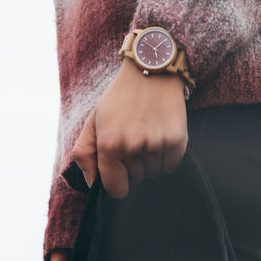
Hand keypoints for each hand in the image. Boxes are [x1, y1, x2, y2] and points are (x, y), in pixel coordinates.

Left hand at [71, 58, 187, 200]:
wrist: (151, 71)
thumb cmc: (119, 98)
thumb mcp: (93, 121)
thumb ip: (84, 154)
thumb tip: (91, 183)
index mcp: (109, 145)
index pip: (116, 189)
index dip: (118, 183)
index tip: (119, 170)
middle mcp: (132, 147)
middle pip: (136, 181)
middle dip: (134, 167)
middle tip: (134, 139)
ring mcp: (156, 144)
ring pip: (154, 174)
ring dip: (151, 161)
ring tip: (147, 135)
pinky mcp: (176, 140)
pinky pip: (171, 166)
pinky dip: (167, 156)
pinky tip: (161, 136)